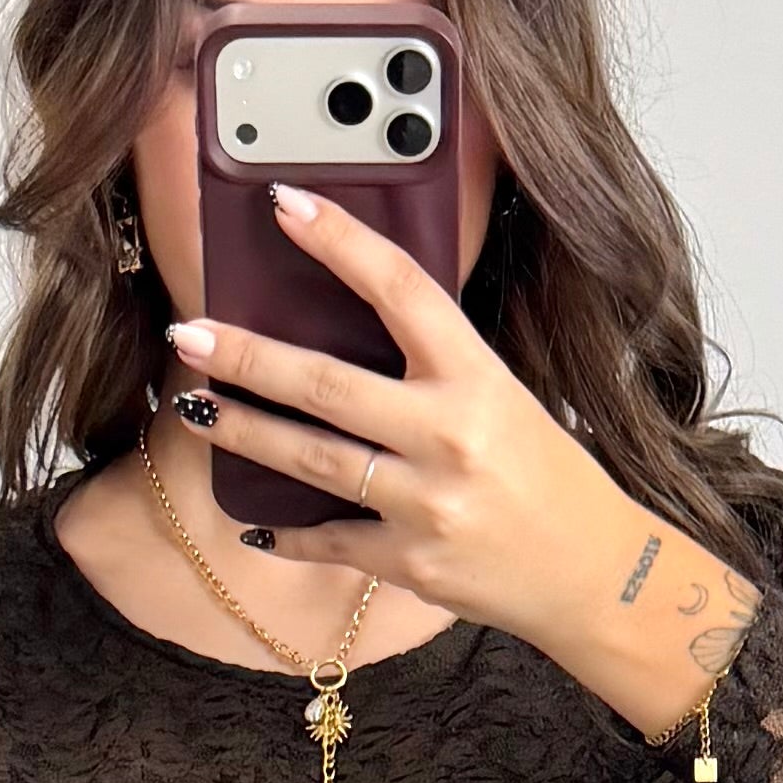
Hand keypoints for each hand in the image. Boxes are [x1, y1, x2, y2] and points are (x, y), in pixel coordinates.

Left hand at [170, 182, 758, 744]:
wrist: (592, 576)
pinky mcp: (409, 562)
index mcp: (478, 378)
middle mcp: (449, 436)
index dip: (340, 242)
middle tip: (190, 333)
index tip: (285, 206)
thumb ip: (435, 369)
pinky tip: (253, 521)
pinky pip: (327, 539)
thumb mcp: (504, 401)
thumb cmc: (546, 478)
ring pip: (309, 459)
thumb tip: (349, 332)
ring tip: (195, 408)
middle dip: (246, 356)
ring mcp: (426, 503)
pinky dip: (285, 531)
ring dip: (243, 431)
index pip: (401, 288)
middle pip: (325, 384)